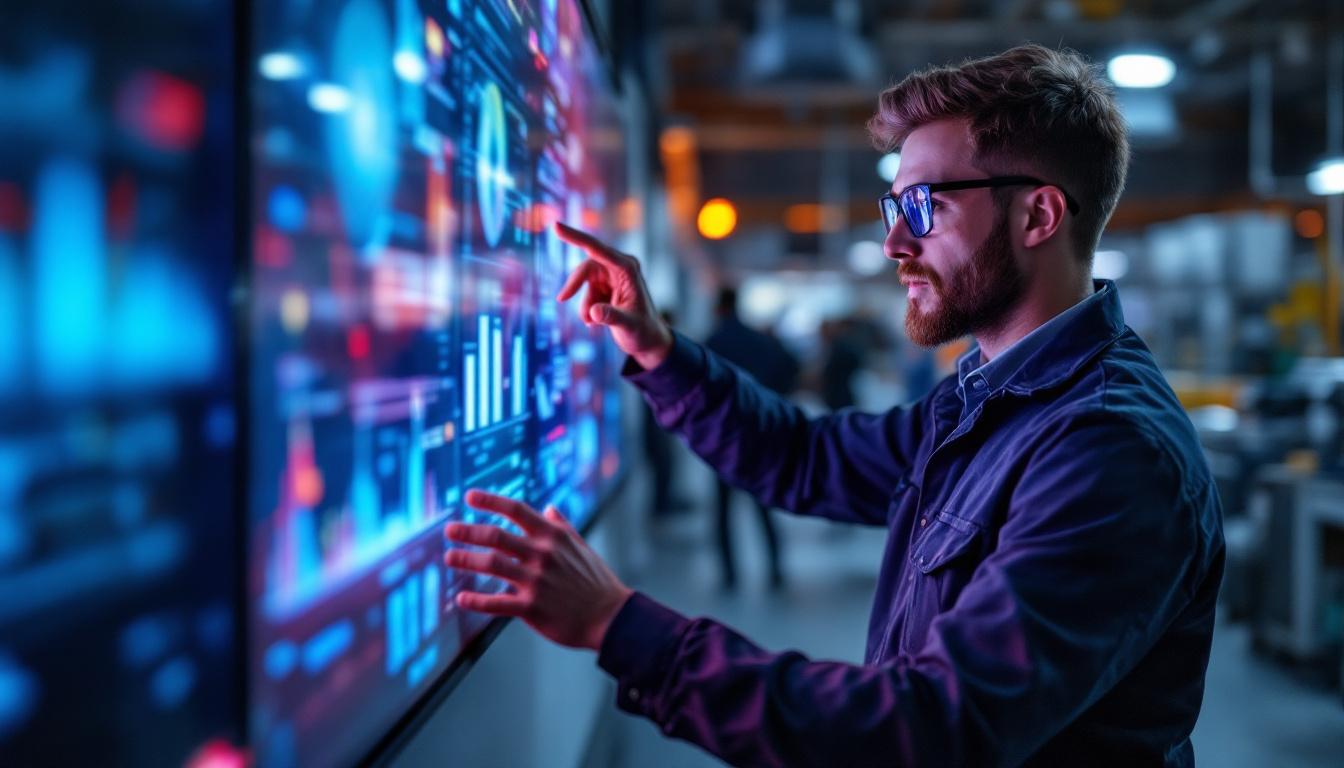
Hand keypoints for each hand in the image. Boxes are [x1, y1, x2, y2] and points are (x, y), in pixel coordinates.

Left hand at [443, 490, 632, 650]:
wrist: (610, 616)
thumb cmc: (596, 580)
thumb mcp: (581, 546)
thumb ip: (561, 526)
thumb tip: (548, 508)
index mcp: (552, 536)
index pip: (516, 510)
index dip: (490, 501)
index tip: (470, 496)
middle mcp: (542, 554)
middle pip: (496, 536)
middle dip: (468, 531)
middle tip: (450, 530)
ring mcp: (536, 581)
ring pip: (492, 565)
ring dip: (466, 560)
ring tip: (450, 558)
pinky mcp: (532, 607)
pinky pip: (496, 603)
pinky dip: (476, 600)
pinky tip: (461, 599)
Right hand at [554, 222, 673, 370]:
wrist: (647, 340)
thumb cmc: (642, 331)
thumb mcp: (628, 326)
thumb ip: (611, 317)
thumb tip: (593, 312)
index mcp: (627, 268)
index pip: (596, 249)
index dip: (574, 236)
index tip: (555, 226)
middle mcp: (619, 267)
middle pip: (586, 268)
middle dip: (574, 286)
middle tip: (561, 299)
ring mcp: (612, 276)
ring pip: (583, 283)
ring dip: (584, 305)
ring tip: (593, 324)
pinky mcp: (605, 286)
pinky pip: (585, 294)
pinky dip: (587, 309)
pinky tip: (598, 323)